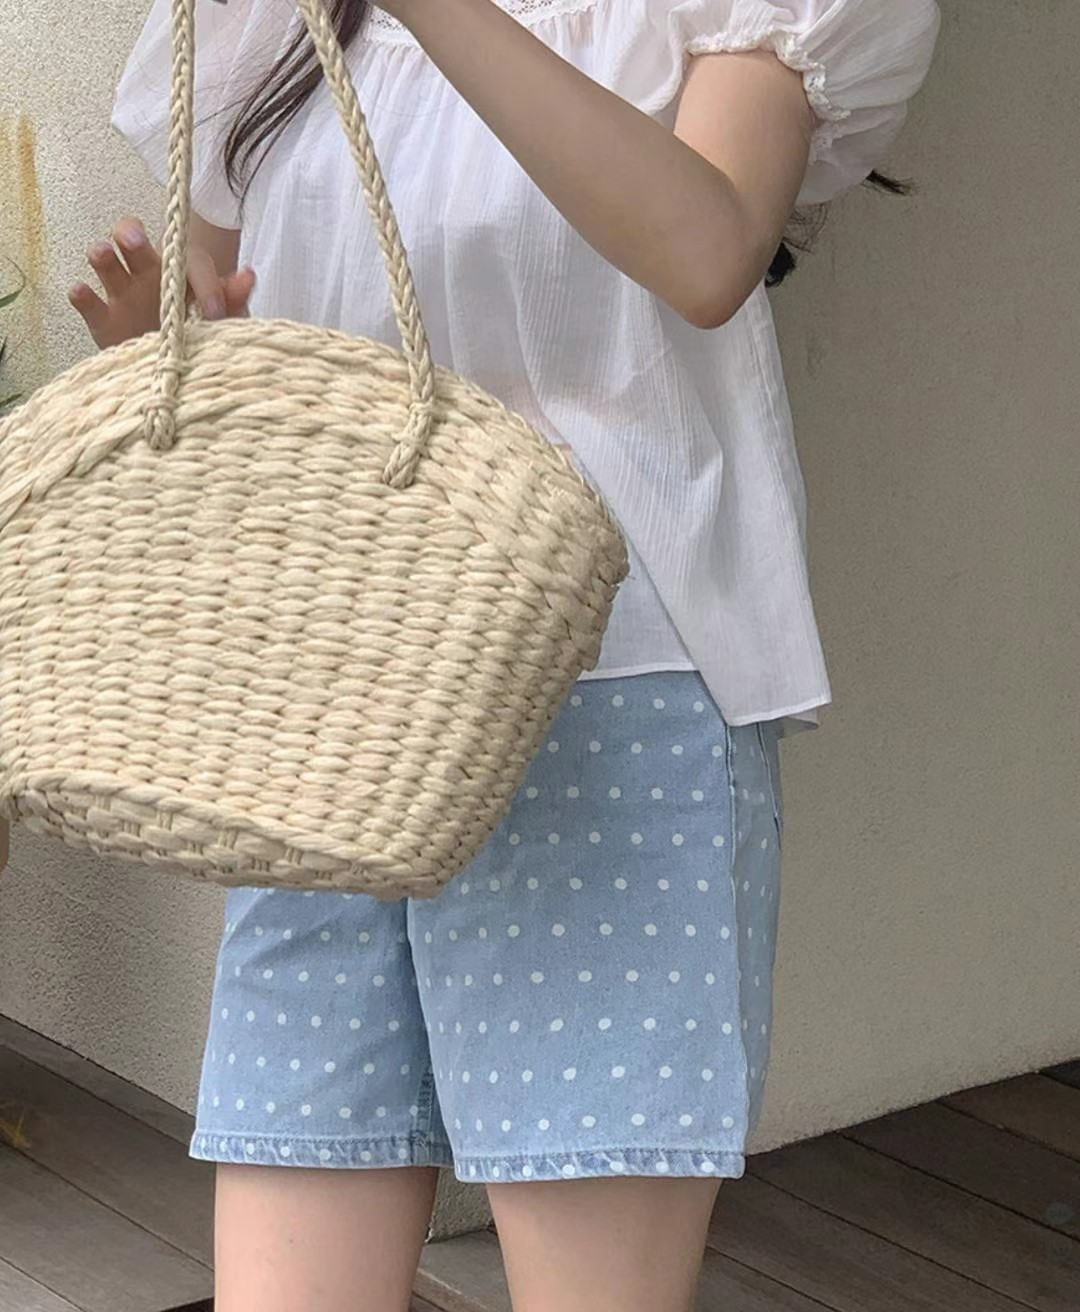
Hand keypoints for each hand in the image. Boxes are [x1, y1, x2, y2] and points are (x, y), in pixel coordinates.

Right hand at [69, 216, 255, 349]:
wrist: (178, 371)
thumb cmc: (203, 336)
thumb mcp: (226, 321)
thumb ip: (234, 300)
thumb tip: (249, 275)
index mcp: (182, 271)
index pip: (191, 261)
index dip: (203, 283)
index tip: (214, 313)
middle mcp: (148, 273)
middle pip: (134, 241)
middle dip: (132, 235)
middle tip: (135, 239)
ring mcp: (123, 294)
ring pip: (106, 262)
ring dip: (102, 255)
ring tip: (104, 255)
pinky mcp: (102, 319)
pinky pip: (86, 301)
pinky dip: (81, 295)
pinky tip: (83, 292)